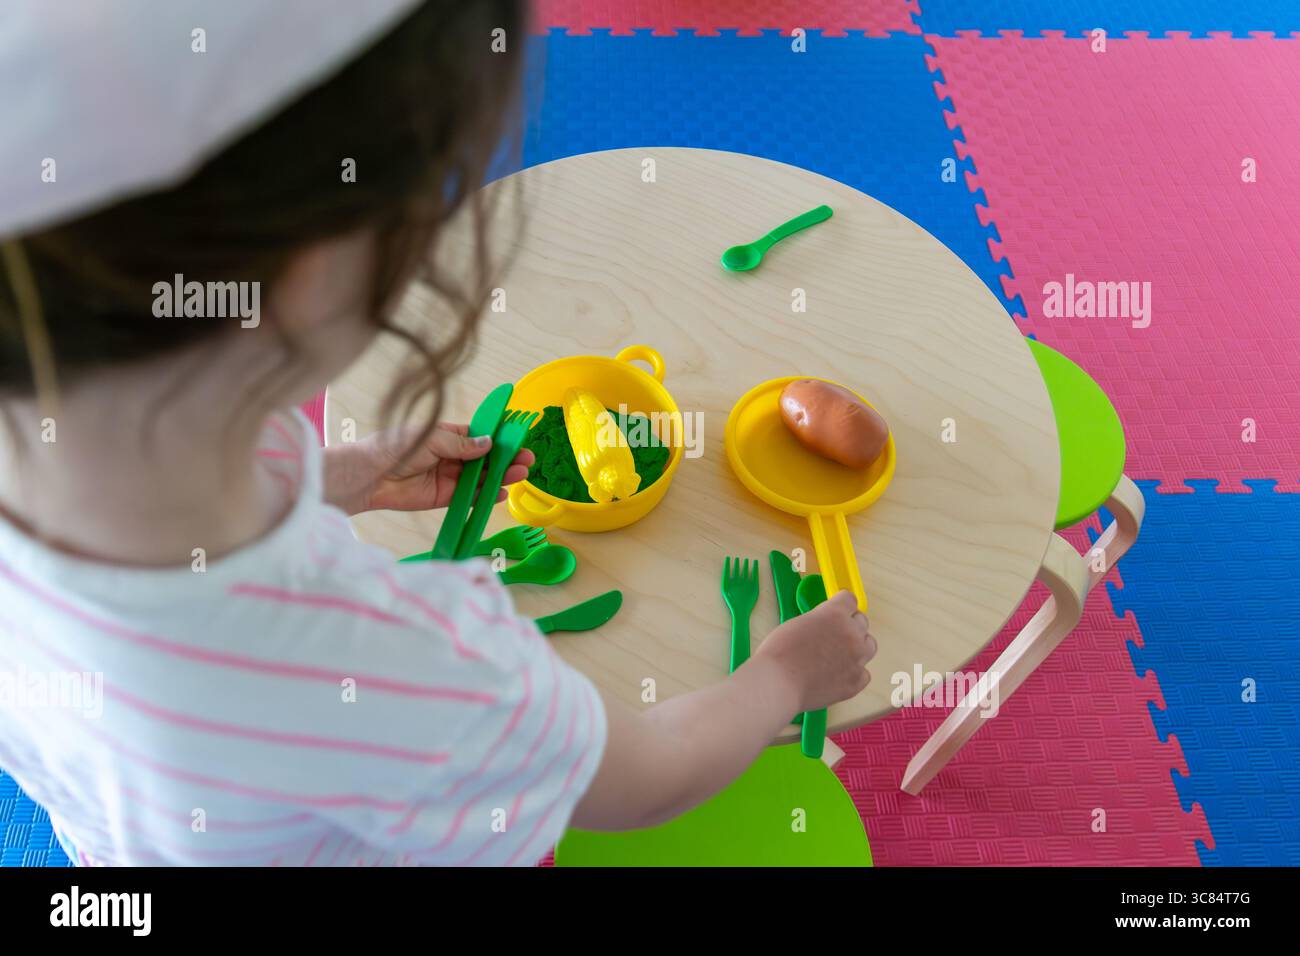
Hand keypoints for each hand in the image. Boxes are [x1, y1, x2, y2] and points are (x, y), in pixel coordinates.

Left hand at [323, 423, 533, 515]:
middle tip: (527, 460)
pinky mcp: (444, 497)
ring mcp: (449, 477)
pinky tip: (501, 493)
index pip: (480, 436)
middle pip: (485, 458)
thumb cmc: (395, 447)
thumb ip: (462, 444)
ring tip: (520, 475)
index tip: (519, 437)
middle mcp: (451, 456)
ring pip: (481, 477)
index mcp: (448, 435)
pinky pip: (470, 496)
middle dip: (506, 459)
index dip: (500, 437)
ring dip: (500, 476)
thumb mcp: (432, 438)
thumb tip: (489, 444)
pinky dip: (485, 496)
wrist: (368, 476)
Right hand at [754, 590, 876, 711]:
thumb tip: (828, 626)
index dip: (841, 605)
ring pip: (869, 646)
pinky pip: (864, 673)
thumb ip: (820, 620)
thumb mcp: (799, 622)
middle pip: (862, 622)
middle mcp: (851, 634)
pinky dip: (853, 673)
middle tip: (833, 636)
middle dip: (849, 626)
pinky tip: (837, 675)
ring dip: (857, 647)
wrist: (778, 684)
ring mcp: (857, 659)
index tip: (837, 611)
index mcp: (835, 614)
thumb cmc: (780, 653)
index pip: (850, 600)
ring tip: (838, 655)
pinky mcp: (856, 682)